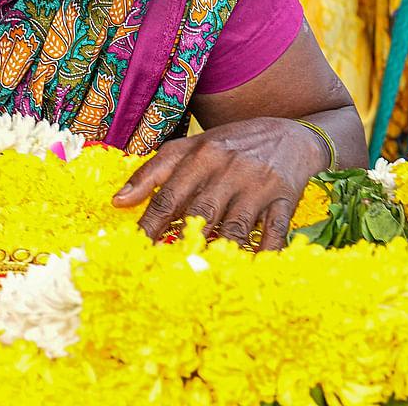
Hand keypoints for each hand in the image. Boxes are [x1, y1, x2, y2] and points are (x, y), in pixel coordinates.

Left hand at [111, 118, 323, 250]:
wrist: (289, 134)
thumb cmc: (229, 145)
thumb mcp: (188, 149)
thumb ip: (151, 172)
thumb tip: (118, 202)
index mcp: (201, 156)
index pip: (169, 195)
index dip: (151, 224)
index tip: (136, 250)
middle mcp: (228, 169)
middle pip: (200, 212)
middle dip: (182, 242)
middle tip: (166, 269)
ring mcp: (258, 185)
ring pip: (235, 227)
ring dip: (219, 253)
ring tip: (203, 274)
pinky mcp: (285, 199)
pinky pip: (273, 232)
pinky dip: (263, 253)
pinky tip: (250, 270)